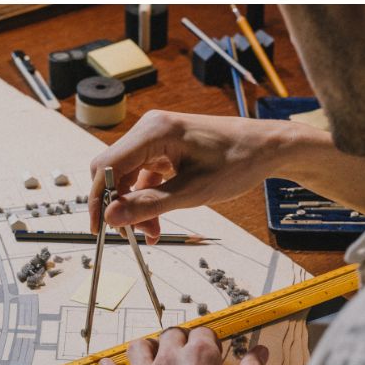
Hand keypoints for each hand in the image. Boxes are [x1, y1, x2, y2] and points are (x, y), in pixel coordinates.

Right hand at [88, 110, 291, 243]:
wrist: (267, 148)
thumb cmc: (237, 162)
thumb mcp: (193, 192)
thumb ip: (150, 204)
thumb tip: (112, 216)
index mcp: (154, 131)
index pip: (106, 166)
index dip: (98, 199)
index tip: (99, 228)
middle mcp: (149, 129)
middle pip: (112, 171)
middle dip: (118, 205)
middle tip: (130, 235)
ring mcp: (155, 138)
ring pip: (127, 177)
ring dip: (134, 206)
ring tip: (151, 233)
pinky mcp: (163, 148)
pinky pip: (143, 176)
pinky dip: (147, 199)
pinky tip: (157, 222)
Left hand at [99, 327, 268, 364]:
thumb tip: (258, 353)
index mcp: (201, 359)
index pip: (202, 333)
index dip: (208, 341)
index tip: (210, 349)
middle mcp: (169, 363)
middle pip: (170, 337)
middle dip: (178, 342)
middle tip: (182, 354)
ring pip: (138, 348)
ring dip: (146, 348)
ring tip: (150, 355)